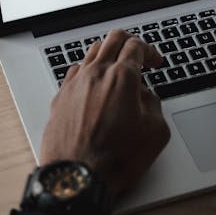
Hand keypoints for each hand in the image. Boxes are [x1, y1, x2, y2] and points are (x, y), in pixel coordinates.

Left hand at [39, 30, 169, 198]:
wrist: (78, 177)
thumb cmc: (113, 159)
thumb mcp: (155, 132)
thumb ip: (154, 105)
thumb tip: (146, 97)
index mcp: (122, 78)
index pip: (136, 46)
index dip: (150, 50)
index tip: (154, 61)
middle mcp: (96, 75)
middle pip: (112, 39)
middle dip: (129, 42)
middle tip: (138, 55)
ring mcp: (75, 84)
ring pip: (92, 51)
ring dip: (108, 53)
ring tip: (117, 67)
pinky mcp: (61, 97)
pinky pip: (76, 71)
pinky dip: (89, 70)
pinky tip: (94, 83)